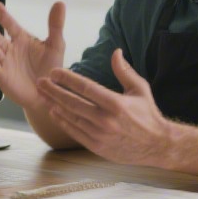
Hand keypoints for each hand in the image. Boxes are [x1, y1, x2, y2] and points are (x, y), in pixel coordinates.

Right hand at [0, 0, 65, 113]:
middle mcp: (11, 50)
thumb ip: (55, 25)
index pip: (10, 25)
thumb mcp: (56, 45)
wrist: (50, 93)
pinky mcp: (4, 77)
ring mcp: (6, 64)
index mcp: (22, 41)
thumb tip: (60, 3)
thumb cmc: (52, 69)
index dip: (3, 15)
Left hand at [39, 49, 173, 166]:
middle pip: (72, 103)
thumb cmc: (148, 114)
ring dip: (54, 105)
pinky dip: (62, 122)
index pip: (85, 88)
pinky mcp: (97, 147)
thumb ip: (124, 71)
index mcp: (115, 103)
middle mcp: (105, 120)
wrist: (157, 145)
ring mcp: (100, 135)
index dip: (67, 79)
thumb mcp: (139, 89)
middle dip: (53, 91)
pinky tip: (54, 112)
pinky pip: (75, 132)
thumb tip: (115, 51)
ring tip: (42, 95)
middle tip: (40, 82)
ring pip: (71, 118)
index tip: (54, 72)